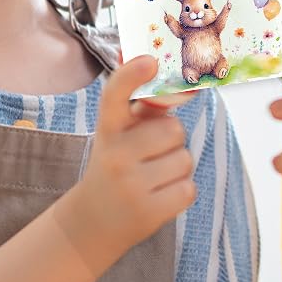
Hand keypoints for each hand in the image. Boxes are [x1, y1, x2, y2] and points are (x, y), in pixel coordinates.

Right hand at [54, 57, 195, 274]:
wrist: (93, 221)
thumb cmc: (117, 164)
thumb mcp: (121, 133)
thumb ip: (145, 106)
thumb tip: (179, 81)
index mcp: (108, 129)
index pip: (115, 95)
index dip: (132, 75)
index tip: (149, 61)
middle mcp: (115, 155)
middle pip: (173, 130)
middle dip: (171, 140)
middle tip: (151, 154)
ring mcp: (130, 185)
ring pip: (185, 159)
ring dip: (177, 167)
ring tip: (153, 177)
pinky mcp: (148, 212)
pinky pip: (188, 188)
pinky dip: (180, 191)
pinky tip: (158, 196)